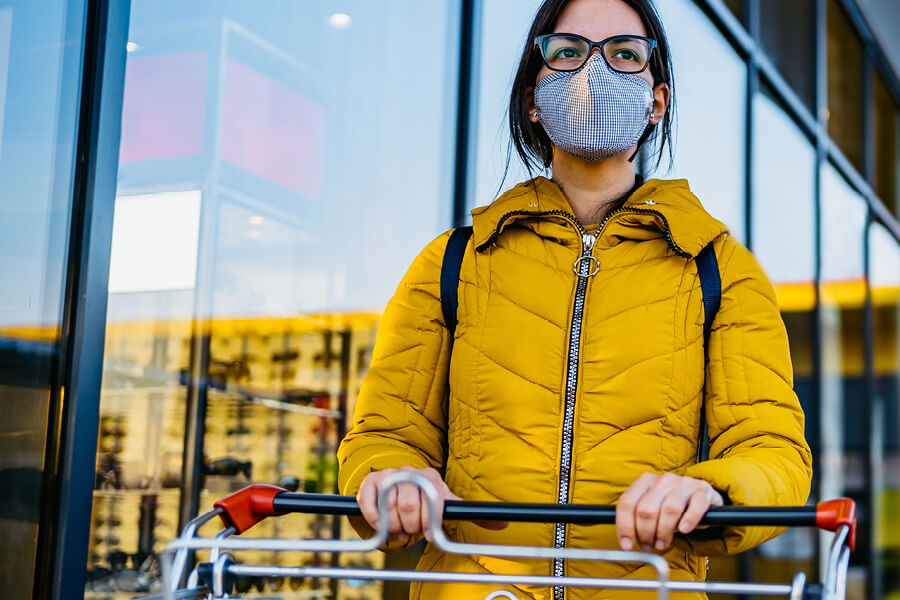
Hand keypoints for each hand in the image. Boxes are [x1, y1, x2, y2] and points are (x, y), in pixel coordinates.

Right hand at [357, 466, 506, 541]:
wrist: (399, 482)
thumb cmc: (426, 498)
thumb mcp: (447, 502)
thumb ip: (470, 514)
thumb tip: (504, 524)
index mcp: (430, 478)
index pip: (431, 503)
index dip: (429, 523)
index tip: (429, 533)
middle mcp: (409, 473)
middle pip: (407, 507)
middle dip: (410, 527)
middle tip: (412, 531)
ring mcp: (388, 475)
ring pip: (388, 507)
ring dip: (393, 526)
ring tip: (399, 529)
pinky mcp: (371, 482)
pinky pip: (368, 502)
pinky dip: (373, 519)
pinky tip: (381, 526)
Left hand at [615, 473, 723, 551]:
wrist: (702, 499)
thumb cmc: (672, 508)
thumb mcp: (653, 510)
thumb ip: (638, 522)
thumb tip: (627, 544)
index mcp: (645, 481)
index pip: (627, 502)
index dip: (625, 526)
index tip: (626, 545)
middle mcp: (663, 480)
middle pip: (646, 509)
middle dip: (644, 533)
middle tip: (648, 546)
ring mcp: (684, 483)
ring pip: (669, 510)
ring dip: (663, 532)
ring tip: (662, 543)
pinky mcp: (703, 490)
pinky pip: (695, 507)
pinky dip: (689, 520)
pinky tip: (684, 530)